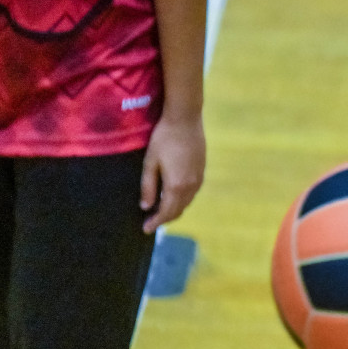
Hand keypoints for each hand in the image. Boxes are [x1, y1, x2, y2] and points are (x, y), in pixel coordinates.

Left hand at [140, 116, 205, 233]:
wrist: (186, 119)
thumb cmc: (164, 138)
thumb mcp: (150, 162)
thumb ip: (148, 186)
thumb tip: (145, 206)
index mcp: (176, 185)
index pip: (166, 212)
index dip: (155, 222)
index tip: (145, 229)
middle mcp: (191, 186)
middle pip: (178, 210)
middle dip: (164, 218)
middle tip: (150, 222)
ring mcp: (198, 179)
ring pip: (186, 203)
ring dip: (173, 209)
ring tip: (159, 210)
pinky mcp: (202, 171)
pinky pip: (191, 193)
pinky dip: (181, 200)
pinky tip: (172, 196)